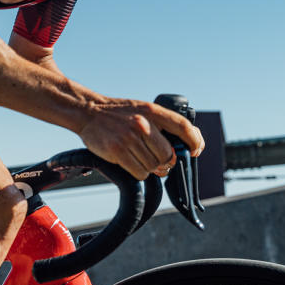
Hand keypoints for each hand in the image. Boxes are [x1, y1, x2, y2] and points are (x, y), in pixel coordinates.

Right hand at [77, 98, 204, 179]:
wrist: (88, 112)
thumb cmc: (119, 113)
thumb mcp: (143, 110)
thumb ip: (162, 125)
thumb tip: (183, 148)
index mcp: (152, 111)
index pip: (183, 126)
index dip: (194, 141)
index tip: (195, 150)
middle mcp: (142, 123)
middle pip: (168, 155)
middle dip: (166, 163)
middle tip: (158, 161)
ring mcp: (129, 137)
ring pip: (154, 167)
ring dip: (150, 168)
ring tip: (139, 157)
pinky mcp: (117, 150)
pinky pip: (140, 173)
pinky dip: (139, 172)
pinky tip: (130, 162)